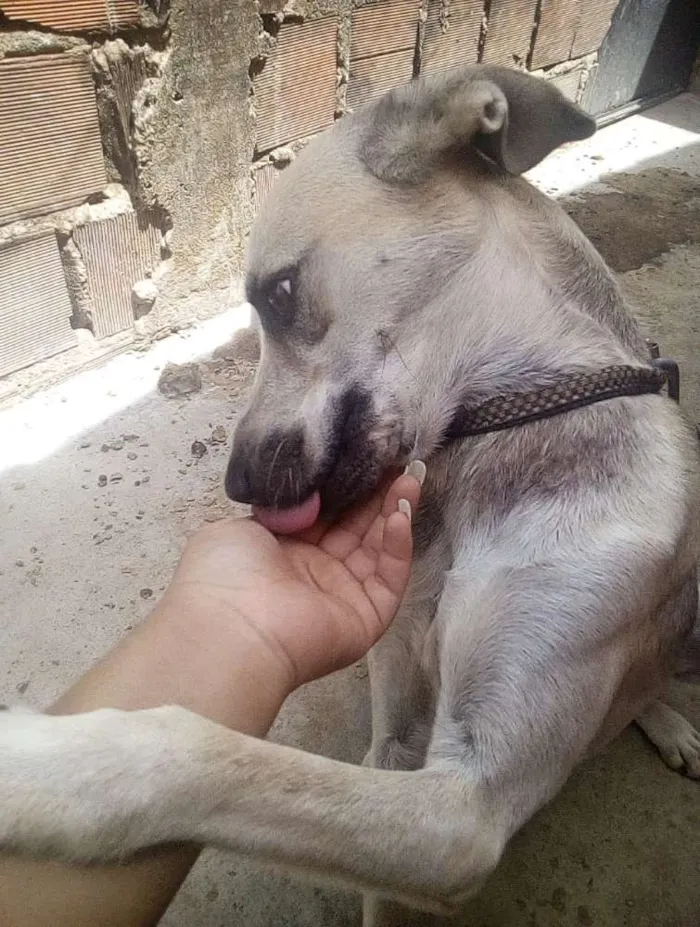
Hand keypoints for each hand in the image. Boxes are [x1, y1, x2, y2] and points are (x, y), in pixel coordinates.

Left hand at [161, 467, 423, 691]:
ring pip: (376, 550)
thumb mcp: (241, 525)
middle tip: (396, 461)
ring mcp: (341, 597)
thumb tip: (309, 500)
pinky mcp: (367, 618)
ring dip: (394, 513)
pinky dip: (397, 547)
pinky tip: (399, 515)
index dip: (345, 488)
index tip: (363, 458)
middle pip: (355, 529)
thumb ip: (279, 506)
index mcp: (280, 552)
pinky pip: (388, 579)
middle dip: (376, 495)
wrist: (232, 628)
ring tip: (410, 478)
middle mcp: (313, 574)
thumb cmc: (226, 572)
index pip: (324, 515)